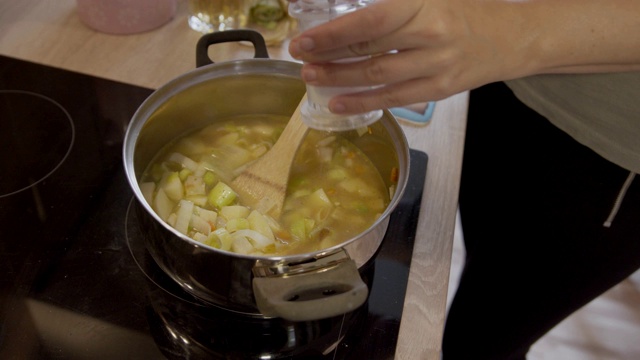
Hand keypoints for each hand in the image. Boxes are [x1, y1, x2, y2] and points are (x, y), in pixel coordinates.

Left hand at [288, 0, 639, 113]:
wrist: (511, 37)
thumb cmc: (464, 10)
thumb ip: (391, 5)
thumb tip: (348, 14)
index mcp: (425, 6)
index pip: (371, 22)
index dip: (334, 34)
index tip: (304, 41)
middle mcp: (431, 37)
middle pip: (370, 51)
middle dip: (330, 58)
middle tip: (301, 61)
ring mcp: (436, 68)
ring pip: (379, 78)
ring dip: (341, 81)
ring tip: (313, 81)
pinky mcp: (440, 91)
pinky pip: (395, 99)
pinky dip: (365, 102)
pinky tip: (339, 103)